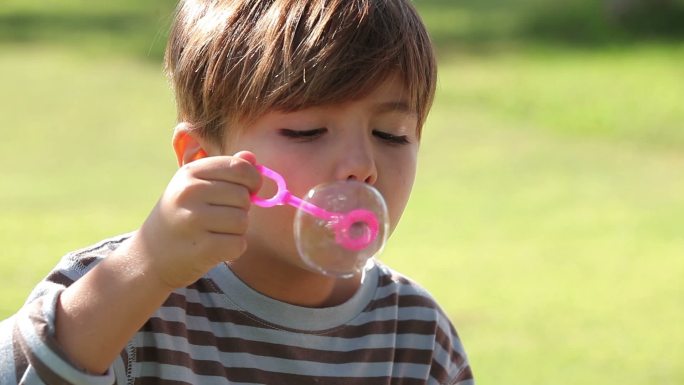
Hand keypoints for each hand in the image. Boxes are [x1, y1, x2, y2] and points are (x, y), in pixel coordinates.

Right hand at [126, 151, 261, 289]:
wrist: (149, 255)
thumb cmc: (182, 215)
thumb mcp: (196, 185)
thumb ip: (226, 170)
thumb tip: (251, 158)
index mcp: (190, 172)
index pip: (240, 168)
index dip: (253, 180)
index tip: (250, 189)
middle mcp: (189, 192)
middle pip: (244, 196)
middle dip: (240, 209)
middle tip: (219, 217)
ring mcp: (193, 220)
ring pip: (242, 221)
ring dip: (236, 231)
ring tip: (213, 232)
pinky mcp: (201, 248)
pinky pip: (238, 244)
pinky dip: (232, 249)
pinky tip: (214, 248)